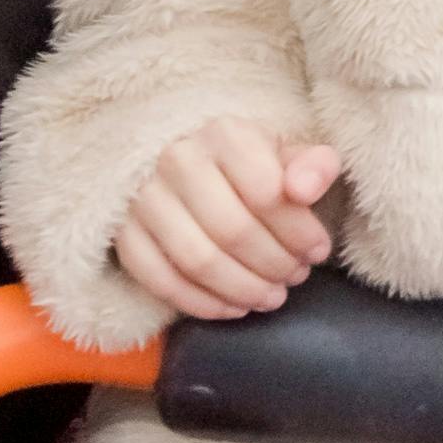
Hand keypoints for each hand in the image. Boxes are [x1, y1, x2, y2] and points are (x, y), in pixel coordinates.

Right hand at [115, 119, 338, 323]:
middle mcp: (177, 159)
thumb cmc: (249, 166)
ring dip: (242, 288)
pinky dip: (202, 303)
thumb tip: (305, 189)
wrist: (187, 166)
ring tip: (271, 296)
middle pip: (233, 231)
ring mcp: (143, 197)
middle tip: (295, 277)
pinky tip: (233, 307)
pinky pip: (160, 280)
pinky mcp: (124, 234)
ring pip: (197, 260)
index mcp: (224, 135)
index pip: (267, 192)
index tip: (317, 252)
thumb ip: (313, 167)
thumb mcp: (289, 156)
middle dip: (273, 265)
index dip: (299, 232)